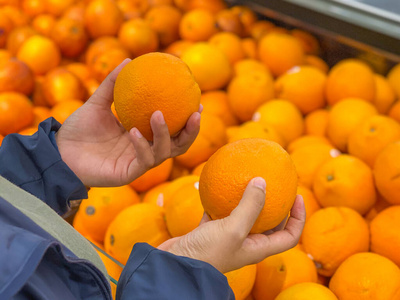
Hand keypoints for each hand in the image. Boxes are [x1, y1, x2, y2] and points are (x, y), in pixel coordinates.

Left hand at [55, 59, 200, 186]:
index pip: (173, 128)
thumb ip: (112, 84)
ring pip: (164, 152)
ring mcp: (138, 162)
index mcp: (143, 134)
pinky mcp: (128, 173)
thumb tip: (129, 61)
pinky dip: (141, 146)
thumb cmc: (79, 129)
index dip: (188, 119)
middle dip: (191, 131)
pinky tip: (134, 131)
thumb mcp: (97, 102)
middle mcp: (145, 149)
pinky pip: (143, 160)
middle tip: (196, 112)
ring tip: (160, 114)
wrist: (60, 151)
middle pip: (178, 144)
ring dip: (165, 134)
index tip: (197, 102)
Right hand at [158, 178, 305, 273]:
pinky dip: (220, 201)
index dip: (298, 218)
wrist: (176, 265)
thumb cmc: (208, 252)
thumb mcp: (234, 228)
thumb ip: (250, 205)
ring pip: (243, 217)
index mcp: (258, 249)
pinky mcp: (209, 232)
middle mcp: (245, 244)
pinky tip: (218, 187)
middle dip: (276, 207)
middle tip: (275, 185)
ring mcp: (227, 238)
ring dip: (248, 201)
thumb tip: (262, 181)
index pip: (289, 236)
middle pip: (269, 226)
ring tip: (250, 181)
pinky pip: (219, 213)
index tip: (297, 196)